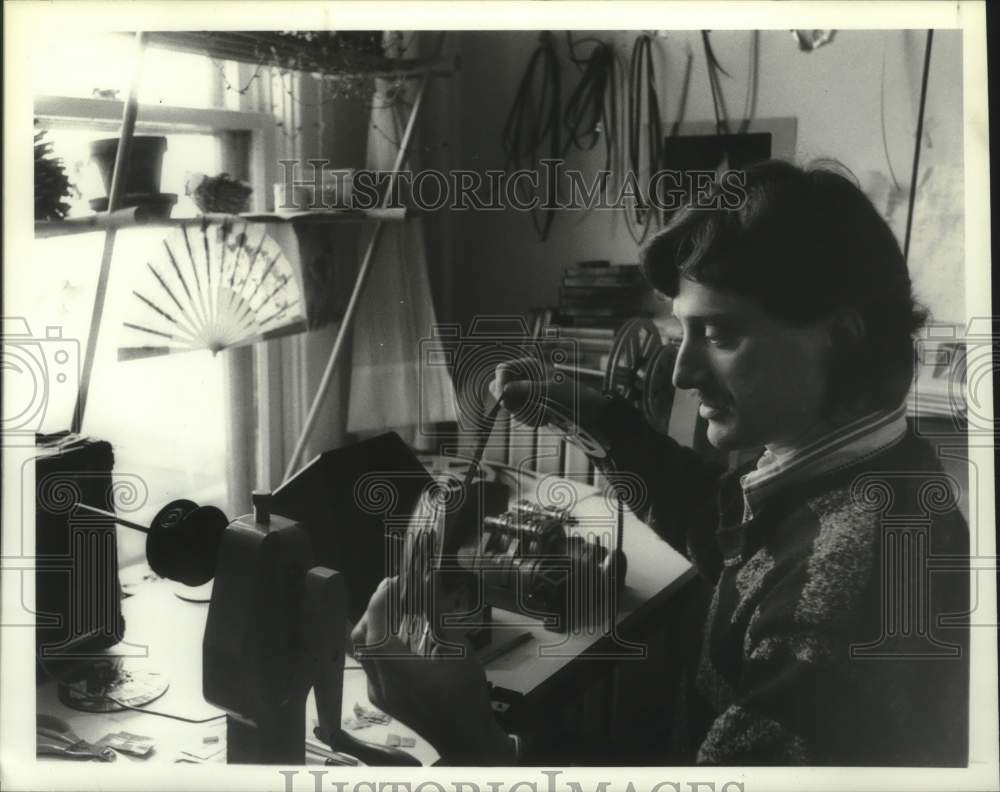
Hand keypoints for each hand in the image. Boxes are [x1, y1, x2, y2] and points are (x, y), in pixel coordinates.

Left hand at [350, 577, 514, 764]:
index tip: (396, 581)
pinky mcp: (382, 698)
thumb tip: (429, 582)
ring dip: (375, 625)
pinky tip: (400, 635)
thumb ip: (438, 616)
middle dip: (375, 609)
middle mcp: (380, 683)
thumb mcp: (459, 651)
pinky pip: (371, 663)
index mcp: (398, 672)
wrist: (466, 740)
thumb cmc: (466, 695)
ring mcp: (378, 693)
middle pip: (362, 637)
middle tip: (396, 592)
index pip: (376, 627)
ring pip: (363, 650)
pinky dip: (380, 642)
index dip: (381, 599)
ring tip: (398, 609)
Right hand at [490, 359, 611, 440]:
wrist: (590, 412)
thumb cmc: (575, 395)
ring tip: (541, 415)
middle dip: (510, 401)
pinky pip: (519, 413)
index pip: (503, 369)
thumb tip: (505, 389)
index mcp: (531, 366)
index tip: (504, 399)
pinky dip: (528, 419)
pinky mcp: (531, 406)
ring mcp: (528, 392)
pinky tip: (543, 419)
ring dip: (522, 413)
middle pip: (501, 387)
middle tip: (521, 410)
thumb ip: (527, 389)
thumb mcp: (551, 390)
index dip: (500, 383)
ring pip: (509, 404)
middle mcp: (526, 377)